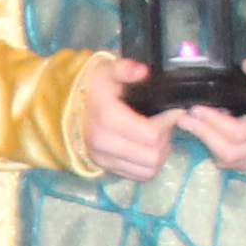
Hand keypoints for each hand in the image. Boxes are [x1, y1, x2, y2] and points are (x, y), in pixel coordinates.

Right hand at [75, 61, 181, 180]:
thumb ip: (126, 68)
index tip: (174, 111)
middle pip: (152, 155)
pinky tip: (149, 149)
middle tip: (167, 124)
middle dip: (166, 139)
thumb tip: (143, 71)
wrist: (70, 104)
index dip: (169, 123)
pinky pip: (138, 176)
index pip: (151, 134)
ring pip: (148, 169)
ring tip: (160, 137)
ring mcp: (103, 158)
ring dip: (160, 155)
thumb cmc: (96, 86)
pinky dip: (149, 166)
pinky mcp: (105, 167)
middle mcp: (104, 143)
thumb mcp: (109, 70)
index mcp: (107, 118)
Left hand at [181, 54, 245, 174]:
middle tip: (185, 119)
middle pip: (231, 151)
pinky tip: (208, 136)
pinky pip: (235, 165)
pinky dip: (218, 153)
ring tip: (193, 126)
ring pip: (231, 161)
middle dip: (204, 135)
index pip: (239, 132)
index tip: (195, 109)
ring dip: (208, 145)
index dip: (214, 122)